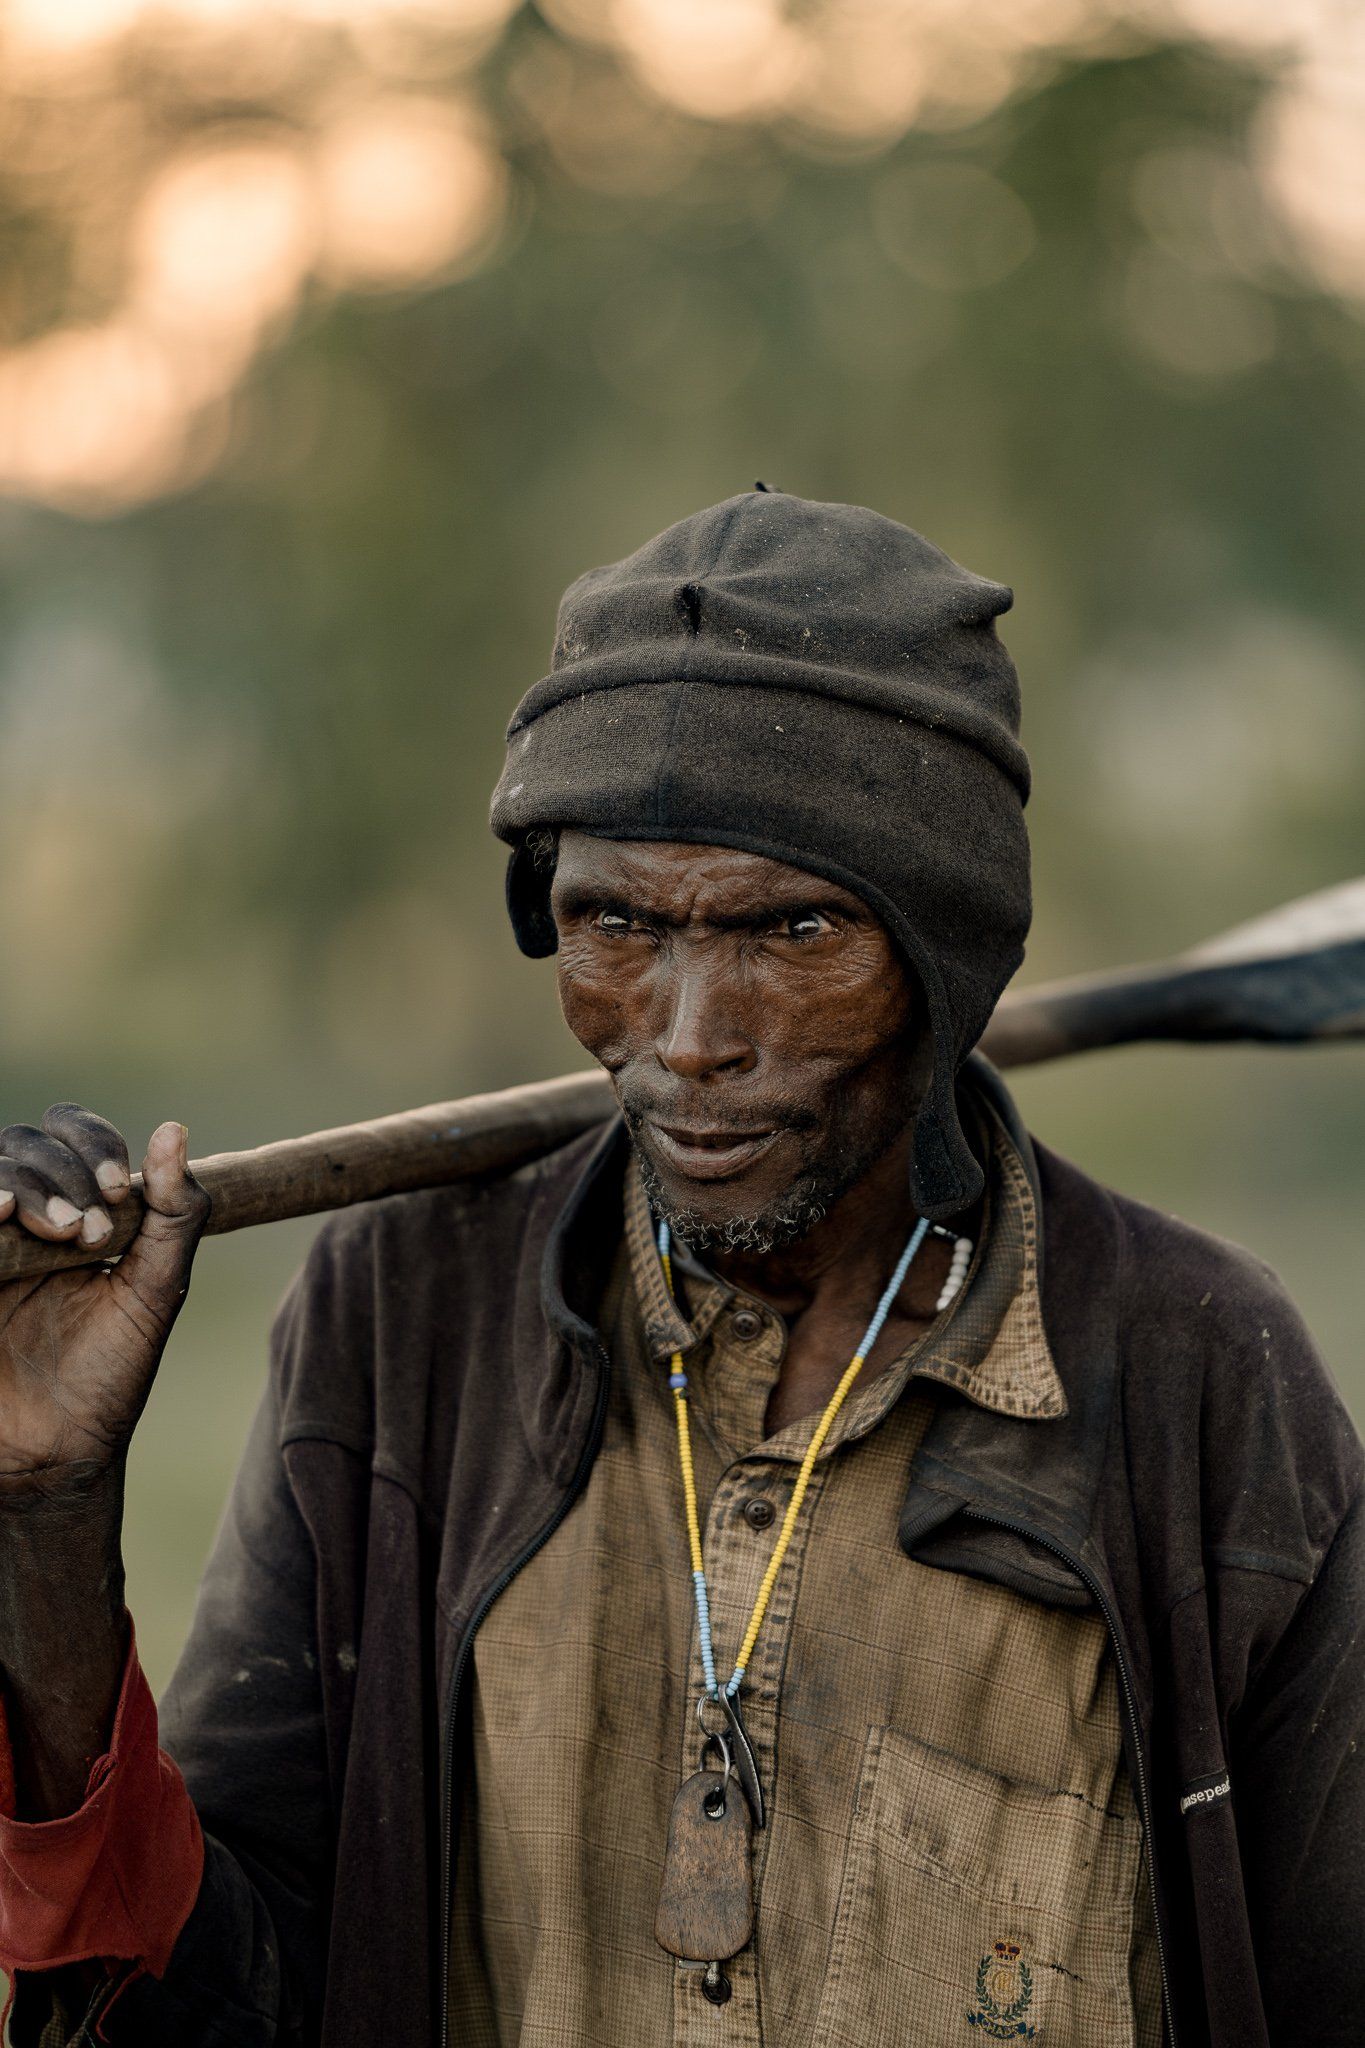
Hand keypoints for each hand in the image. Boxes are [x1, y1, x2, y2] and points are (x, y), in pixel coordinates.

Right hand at [0, 1107, 209, 1499]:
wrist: (53, 1453)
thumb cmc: (108, 1374)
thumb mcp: (155, 1291)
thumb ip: (174, 1213)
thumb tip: (173, 1130)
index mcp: (75, 1210)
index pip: (71, 1134)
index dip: (93, 1144)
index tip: (120, 1191)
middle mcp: (24, 1218)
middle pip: (25, 1145)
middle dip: (64, 1175)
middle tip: (90, 1234)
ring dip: (29, 1187)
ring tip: (60, 1236)